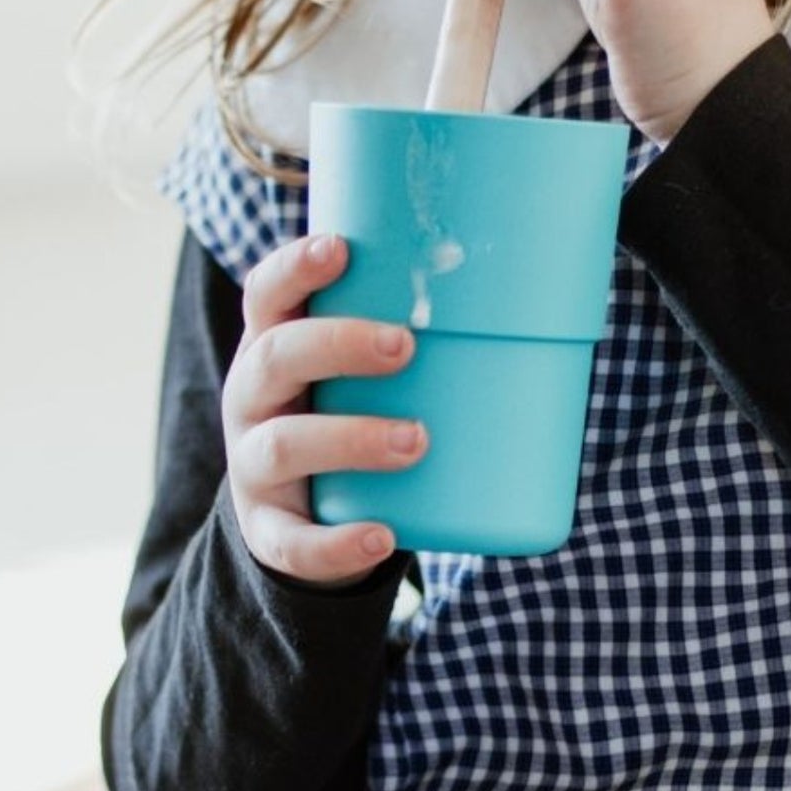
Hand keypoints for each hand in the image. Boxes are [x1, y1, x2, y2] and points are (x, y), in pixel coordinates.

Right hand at [222, 233, 424, 586]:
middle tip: (404, 345)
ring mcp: (254, 467)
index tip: (340, 249)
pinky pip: (294, 541)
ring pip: (284, 445)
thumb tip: (537, 291)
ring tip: (417, 439)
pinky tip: (382, 536)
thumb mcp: (358, 372)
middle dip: (338, 345)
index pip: (266, 293)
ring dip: (352, 438)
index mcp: (273, 345)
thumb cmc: (350, 415)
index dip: (294, 267)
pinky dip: (336, 542)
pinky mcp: (269, 531)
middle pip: (275, 358)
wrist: (306, 518)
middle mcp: (252, 398)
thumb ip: (409, 332)